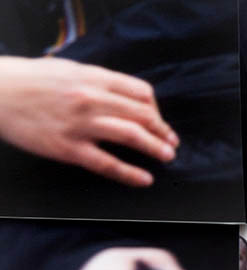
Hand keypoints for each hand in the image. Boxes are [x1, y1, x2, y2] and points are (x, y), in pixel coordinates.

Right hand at [0, 56, 176, 186]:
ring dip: (155, 147)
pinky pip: (107, 163)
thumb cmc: (30, 80)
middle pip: (142, 114)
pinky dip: (130, 173)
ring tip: (167, 156)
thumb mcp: (69, 70)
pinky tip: (144, 179)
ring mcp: (81, 124)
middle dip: (162, 130)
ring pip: (131, 135)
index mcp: (93, 78)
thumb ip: (98, 81)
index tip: (159, 120)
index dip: (156, 109)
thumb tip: (125, 95)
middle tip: (171, 141)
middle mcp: (91, 99)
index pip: (141, 92)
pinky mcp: (68, 148)